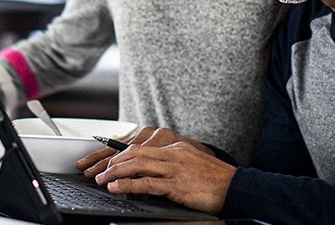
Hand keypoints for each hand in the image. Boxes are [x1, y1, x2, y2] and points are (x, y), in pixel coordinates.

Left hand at [92, 131, 234, 214]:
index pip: (139, 146)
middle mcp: (173, 153)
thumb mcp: (189, 165)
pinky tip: (117, 188)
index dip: (118, 154)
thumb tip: (145, 174)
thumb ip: (168, 165)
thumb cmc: (214, 179)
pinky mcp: (177, 185)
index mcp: (175, 147)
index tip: (104, 161)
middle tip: (97, 171)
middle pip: (134, 153)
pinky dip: (128, 185)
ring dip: (115, 172)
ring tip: (102, 180)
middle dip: (111, 162)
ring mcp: (175, 168)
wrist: (237, 187)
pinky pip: (147, 183)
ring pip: (137, 165)